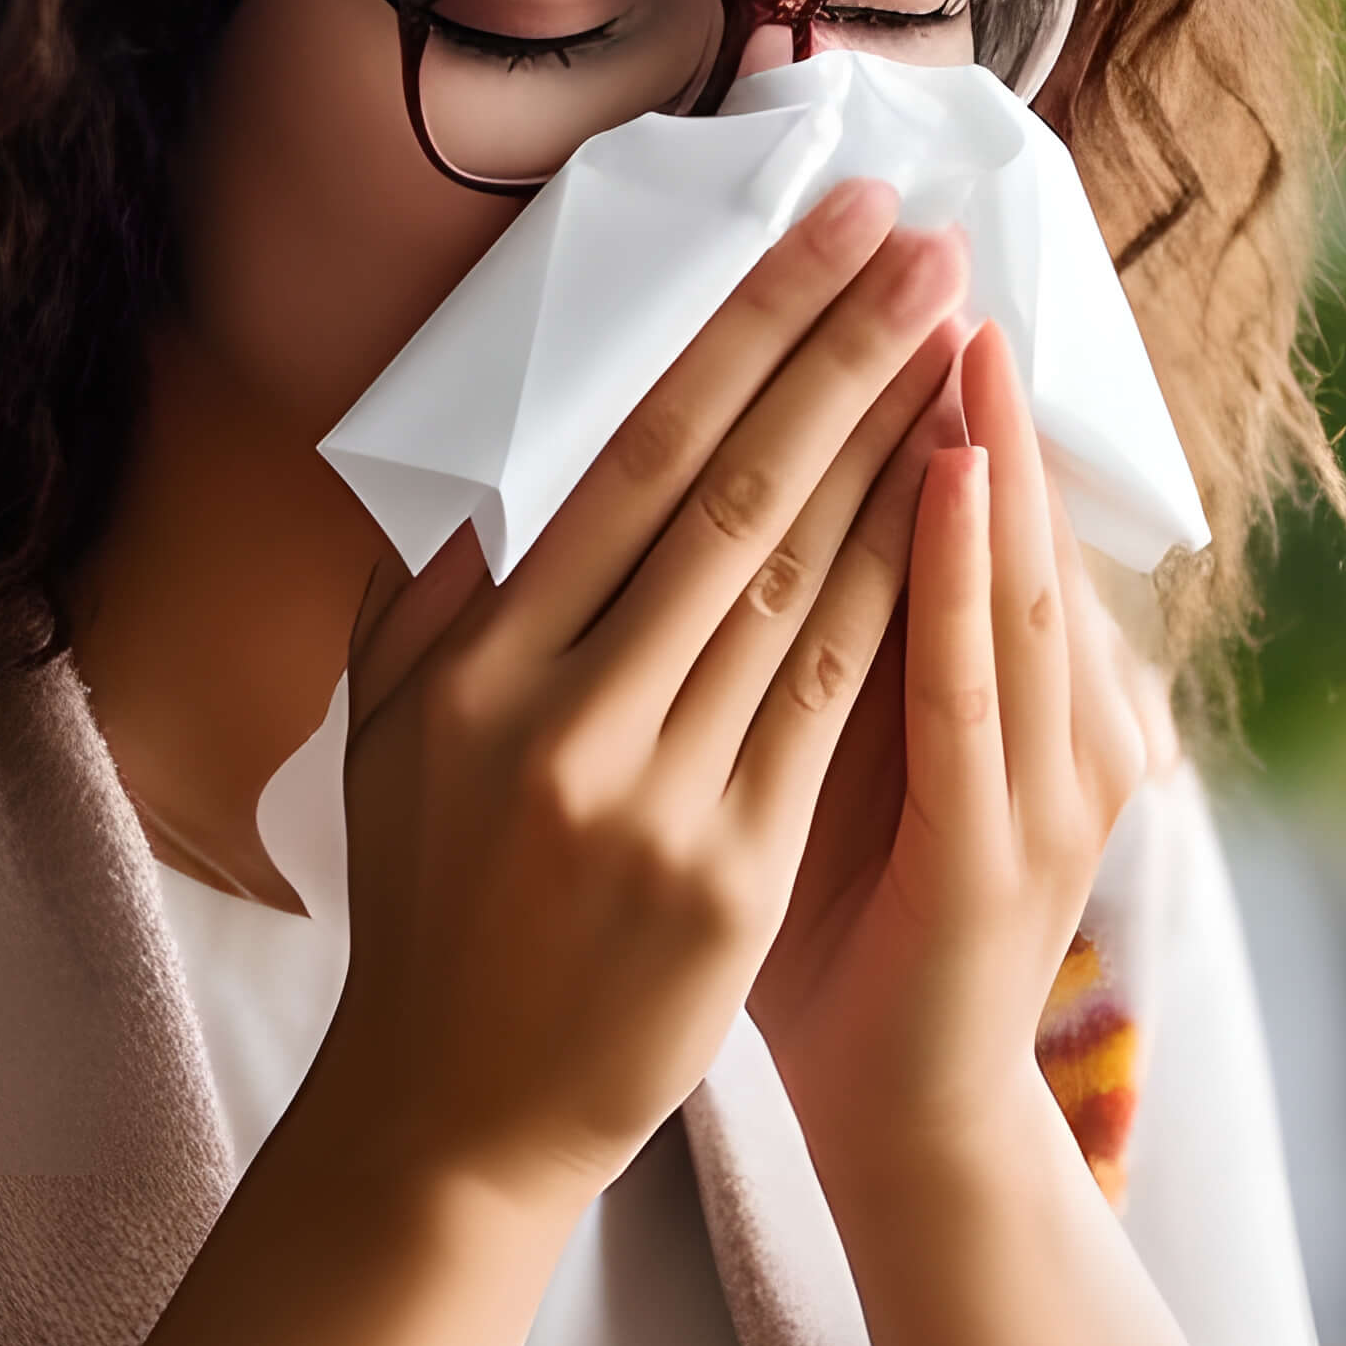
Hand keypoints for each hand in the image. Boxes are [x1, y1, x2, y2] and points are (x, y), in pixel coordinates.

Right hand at [294, 185, 960, 1222]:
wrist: (457, 1114)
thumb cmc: (431, 901)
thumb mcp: (390, 733)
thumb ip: (440, 592)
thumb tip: (502, 451)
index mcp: (471, 662)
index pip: (627, 456)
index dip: (737, 333)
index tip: (818, 231)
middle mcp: (558, 717)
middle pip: (728, 493)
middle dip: (837, 350)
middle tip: (923, 239)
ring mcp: (652, 798)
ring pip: (797, 581)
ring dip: (889, 443)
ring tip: (955, 335)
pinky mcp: (731, 872)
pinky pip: (834, 698)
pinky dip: (901, 587)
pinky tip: (955, 498)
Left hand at [752, 322, 1158, 1178]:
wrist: (911, 1121)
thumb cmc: (852, 942)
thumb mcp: (837, 760)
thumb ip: (811, 640)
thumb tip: (716, 494)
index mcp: (1003, 684)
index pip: (965, 499)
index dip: (924, 378)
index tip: (872, 258)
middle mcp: (1049, 708)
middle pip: (998, 505)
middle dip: (951, 367)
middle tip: (920, 230)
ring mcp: (1045, 772)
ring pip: (1005, 568)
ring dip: (975, 431)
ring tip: (942, 307)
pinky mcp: (1010, 839)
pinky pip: (977, 682)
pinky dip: (956, 571)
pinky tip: (939, 475)